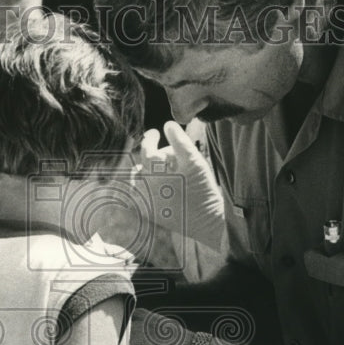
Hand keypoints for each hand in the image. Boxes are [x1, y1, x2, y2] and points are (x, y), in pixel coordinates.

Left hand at [136, 122, 224, 250]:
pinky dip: (143, 190)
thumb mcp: (193, 160)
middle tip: (164, 155)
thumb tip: (168, 124)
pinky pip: (138, 198)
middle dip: (151, 157)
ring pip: (137, 181)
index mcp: (153, 171)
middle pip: (142, 166)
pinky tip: (157, 188)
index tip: (155, 132)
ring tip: (160, 172)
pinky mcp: (149, 214)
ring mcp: (145, 202)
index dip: (150, 137)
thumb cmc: (201, 188)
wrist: (206, 220)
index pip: (146, 149)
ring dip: (145, 173)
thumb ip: (179, 140)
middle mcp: (145, 186)